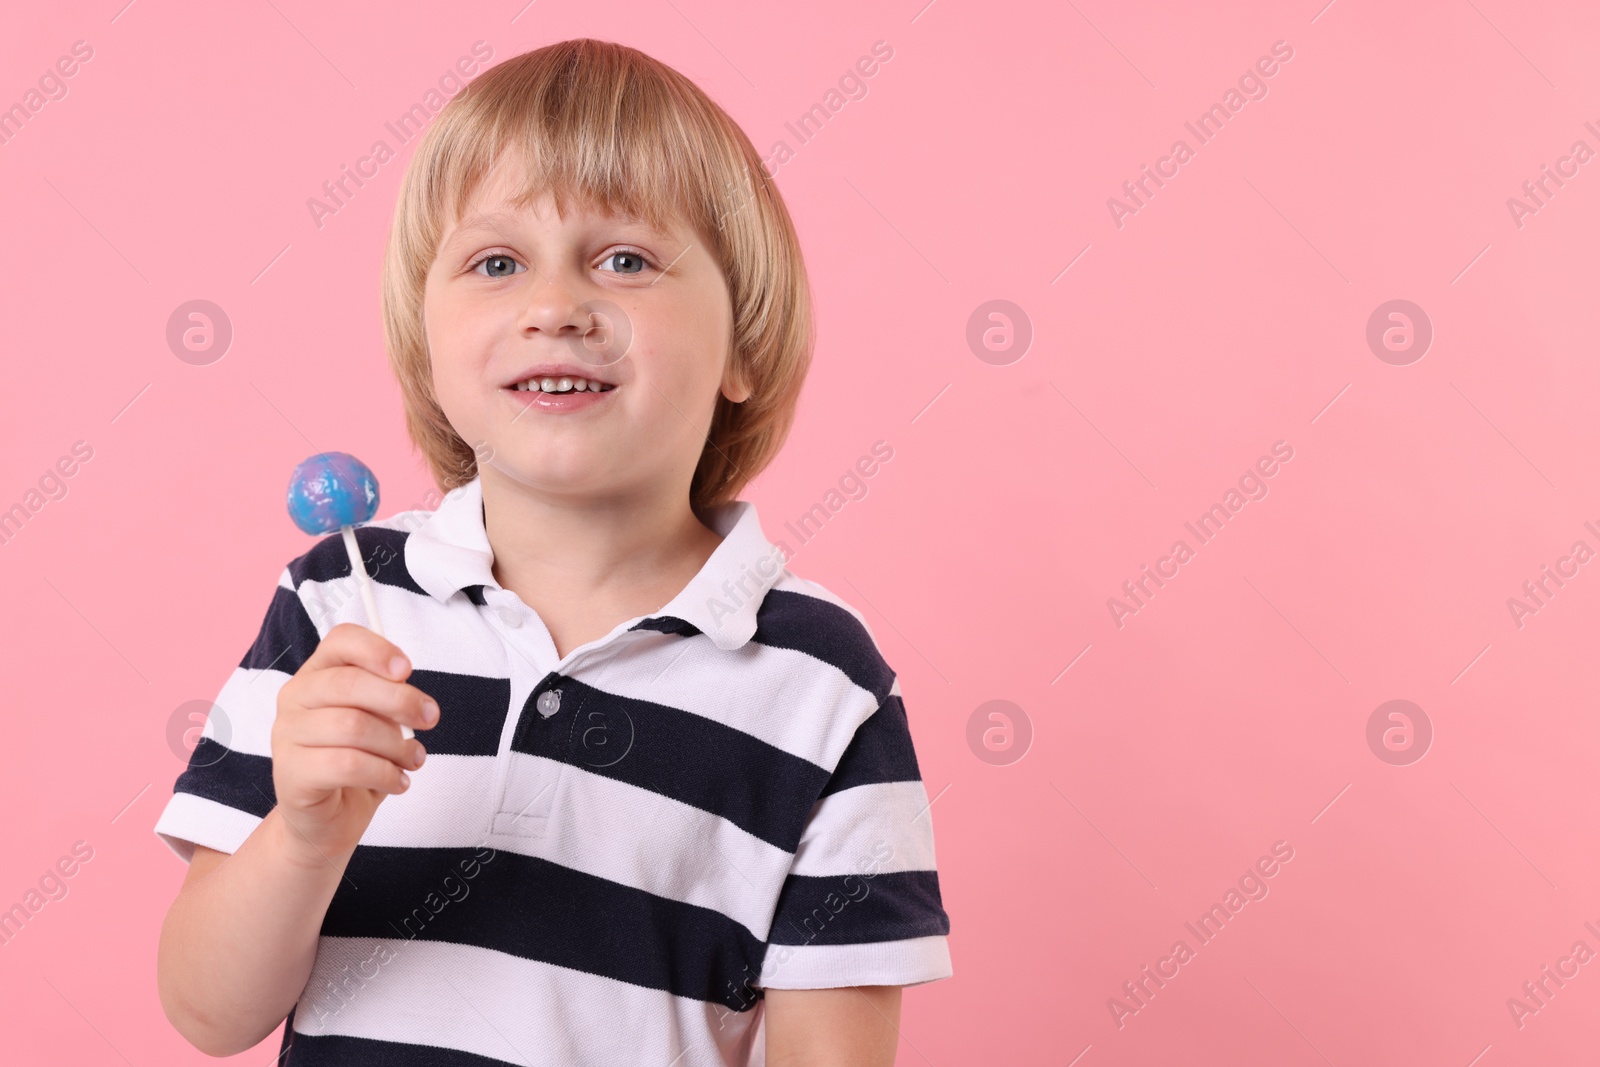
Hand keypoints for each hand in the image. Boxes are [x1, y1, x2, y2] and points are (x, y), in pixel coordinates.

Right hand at [269, 623, 438, 860]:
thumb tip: (414, 700)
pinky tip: (398, 781)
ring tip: (413, 759)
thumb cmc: (358, 759)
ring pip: (353, 726)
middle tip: (430, 718)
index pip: (340, 640)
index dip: (376, 649)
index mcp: (317, 673)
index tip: (408, 669)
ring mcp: (287, 736)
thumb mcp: (380, 721)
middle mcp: (294, 698)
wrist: (330, 817)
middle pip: (349, 684)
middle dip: (400, 700)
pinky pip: (348, 765)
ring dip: (397, 745)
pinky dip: (385, 774)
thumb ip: (390, 699)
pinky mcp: (291, 774)